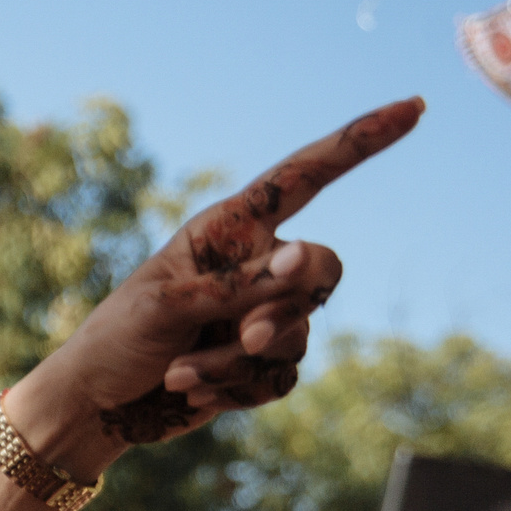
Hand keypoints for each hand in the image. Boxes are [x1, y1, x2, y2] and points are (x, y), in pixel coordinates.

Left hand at [26, 99, 421, 456]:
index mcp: (231, 228)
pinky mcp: (260, 364)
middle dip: (289, 305)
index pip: (307, 175)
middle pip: (323, 270)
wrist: (96, 403)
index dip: (360, 143)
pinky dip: (236, 389)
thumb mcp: (171, 304)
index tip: (414, 108)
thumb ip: (241, 284)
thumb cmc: (119, 338)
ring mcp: (262, 315)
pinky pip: (279, 377)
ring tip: (180, 372)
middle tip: (249, 334)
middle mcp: (255, 265)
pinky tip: (190, 391)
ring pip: (296, 336)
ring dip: (236, 361)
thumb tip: (303, 263)